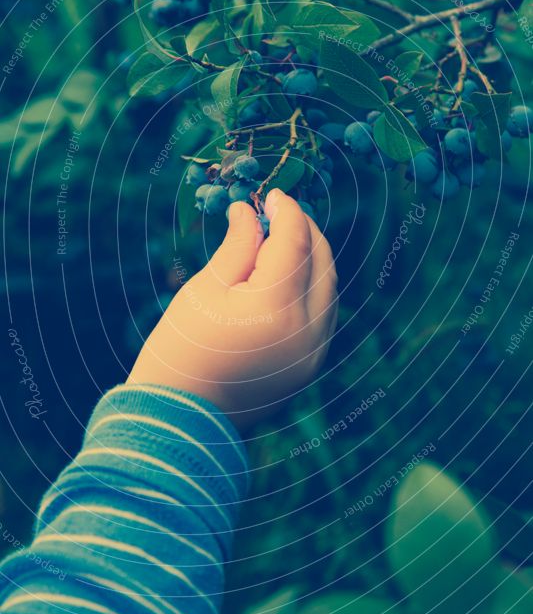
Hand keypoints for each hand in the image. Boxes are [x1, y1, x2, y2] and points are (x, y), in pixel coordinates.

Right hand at [127, 189, 337, 428]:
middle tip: (278, 214)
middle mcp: (307, 331)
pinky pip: (322, 314)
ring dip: (311, 258)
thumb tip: (250, 210)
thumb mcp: (205, 289)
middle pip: (322, 262)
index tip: (273, 195)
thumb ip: (238, 246)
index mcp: (277, 307)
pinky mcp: (310, 367)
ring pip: (328, 288)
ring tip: (279, 242)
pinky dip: (310, 288)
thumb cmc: (181, 349)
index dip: (287, 212)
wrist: (180, 418)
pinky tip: (284, 278)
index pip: (295, 241)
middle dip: (305, 231)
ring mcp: (313, 353)